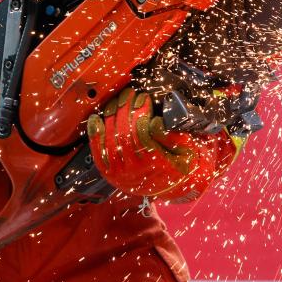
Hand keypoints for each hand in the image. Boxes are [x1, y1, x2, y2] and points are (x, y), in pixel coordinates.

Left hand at [86, 87, 236, 200]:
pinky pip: (98, 153)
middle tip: (129, 93)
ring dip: (112, 116)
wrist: (171, 187)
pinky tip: (95, 120)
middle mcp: (136, 171)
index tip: (144, 97)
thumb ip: (174, 136)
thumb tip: (157, 122)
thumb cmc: (180, 165)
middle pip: (125, 133)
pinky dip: (95, 135)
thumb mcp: (186, 151)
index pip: (142, 132)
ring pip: (111, 140)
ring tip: (117, 101)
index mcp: (156, 164)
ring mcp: (120, 173)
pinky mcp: (110, 174)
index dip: (141, 112)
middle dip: (126, 109)